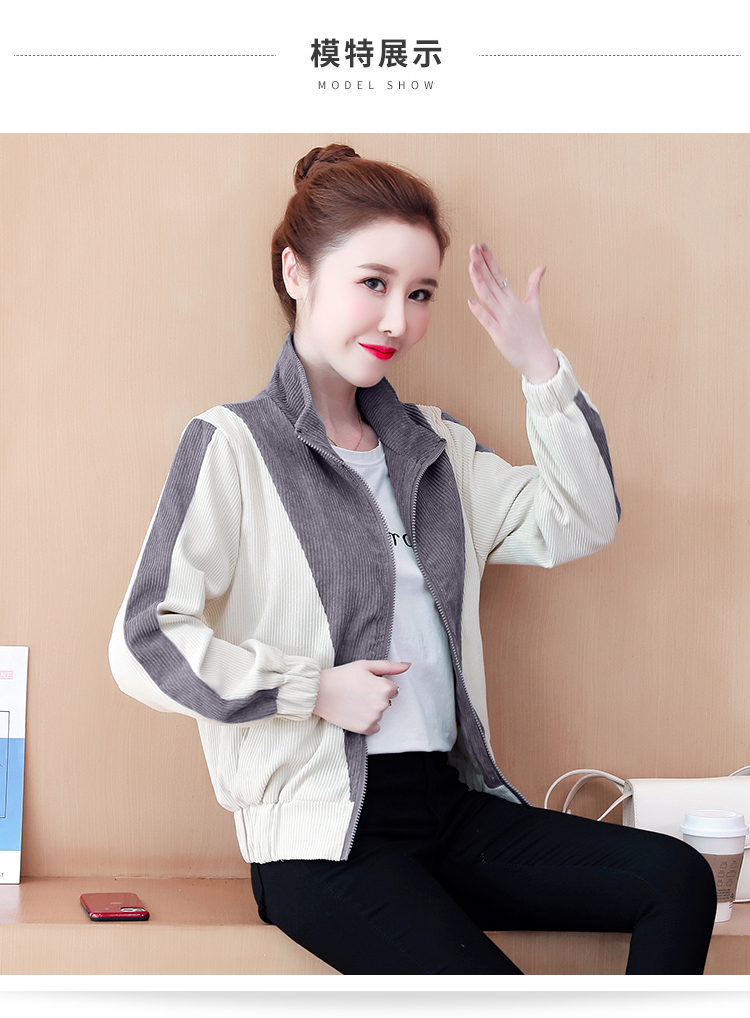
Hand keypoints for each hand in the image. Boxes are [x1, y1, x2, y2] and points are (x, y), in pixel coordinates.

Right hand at [313, 659, 409, 734]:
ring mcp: (374, 718)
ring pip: (379, 713)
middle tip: (358, 692)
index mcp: (385, 688)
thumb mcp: (366, 665)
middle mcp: (382, 704)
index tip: (365, 683)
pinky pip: (375, 727)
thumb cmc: (342, 676)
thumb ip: (390, 666)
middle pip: (387, 701)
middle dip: (376, 697)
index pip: (393, 688)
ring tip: (354, 701)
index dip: (379, 684)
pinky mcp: (365, 729)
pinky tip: (355, 712)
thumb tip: (408, 666)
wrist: (319, 692)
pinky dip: (367, 722)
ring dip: (371, 709)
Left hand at [467, 243, 558, 383]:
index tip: (482, 246)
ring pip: (488, 297)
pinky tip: (470, 300)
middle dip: (482, 264)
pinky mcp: (499, 334)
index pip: (500, 275)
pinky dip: (479, 311)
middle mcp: (508, 306)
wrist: (539, 358)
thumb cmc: (534, 333)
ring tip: (471, 265)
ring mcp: (504, 320)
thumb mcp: (535, 305)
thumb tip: (542, 266)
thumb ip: (535, 285)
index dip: (490, 260)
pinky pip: (487, 320)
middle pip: (492, 282)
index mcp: (514, 299)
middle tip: (473, 248)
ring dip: (480, 280)